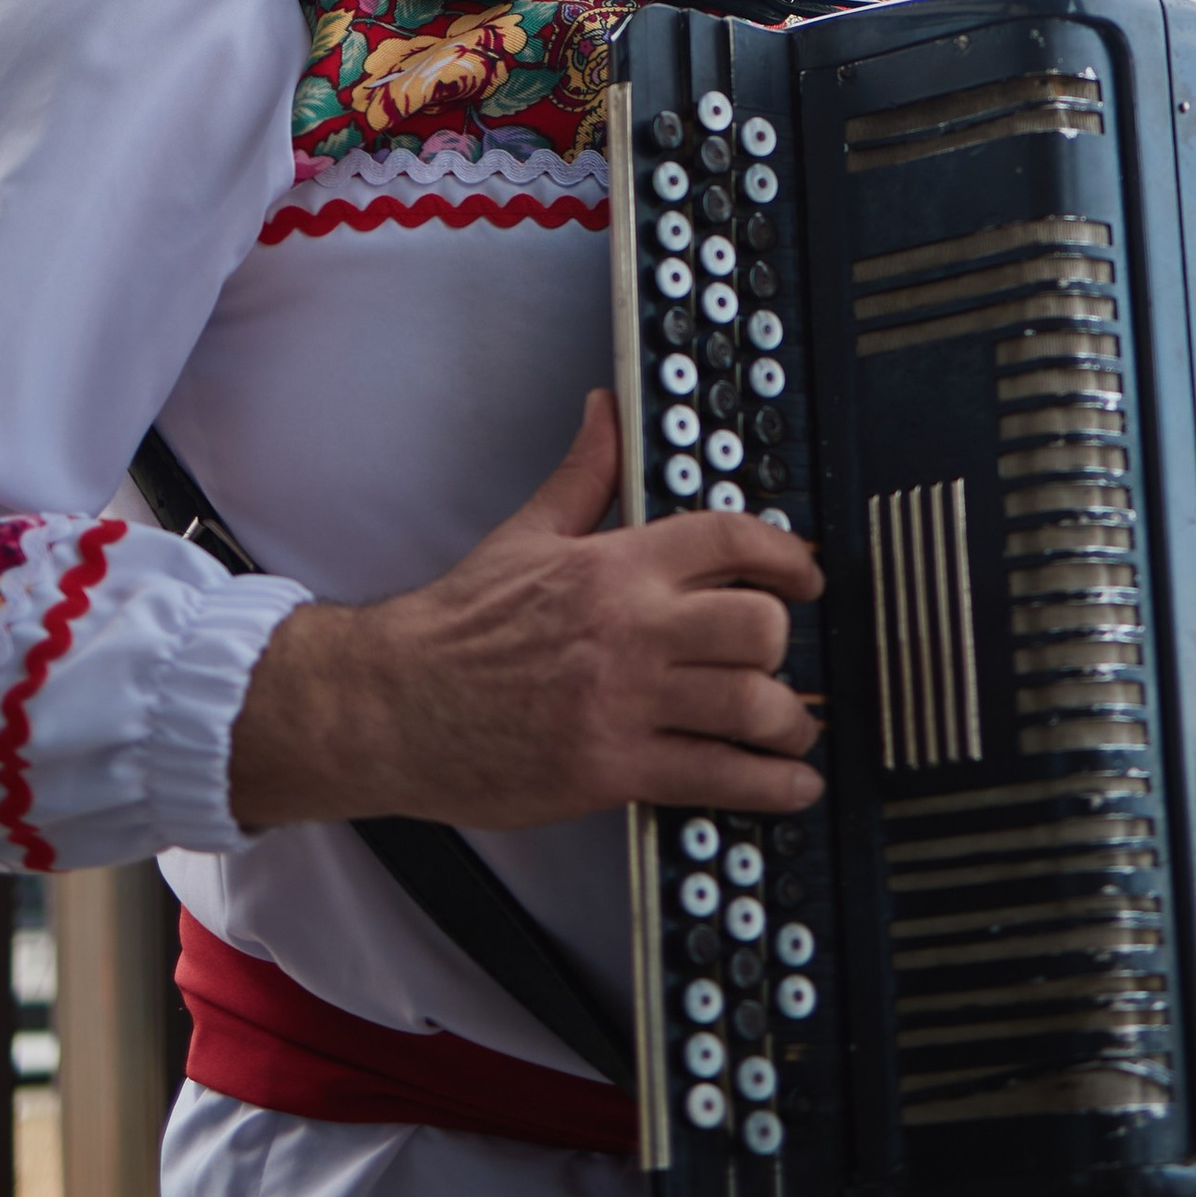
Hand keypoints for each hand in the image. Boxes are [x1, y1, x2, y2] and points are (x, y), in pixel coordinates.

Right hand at [228, 390, 824, 834]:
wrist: (389, 705)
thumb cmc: (454, 627)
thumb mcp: (524, 533)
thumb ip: (585, 475)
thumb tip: (605, 410)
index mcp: (613, 565)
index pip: (730, 541)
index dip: (786, 557)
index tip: (806, 576)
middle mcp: (629, 630)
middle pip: (759, 627)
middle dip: (784, 646)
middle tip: (780, 659)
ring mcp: (624, 703)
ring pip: (750, 706)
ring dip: (789, 723)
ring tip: (791, 729)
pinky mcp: (613, 769)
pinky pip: (717, 778)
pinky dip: (769, 786)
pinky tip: (787, 785)